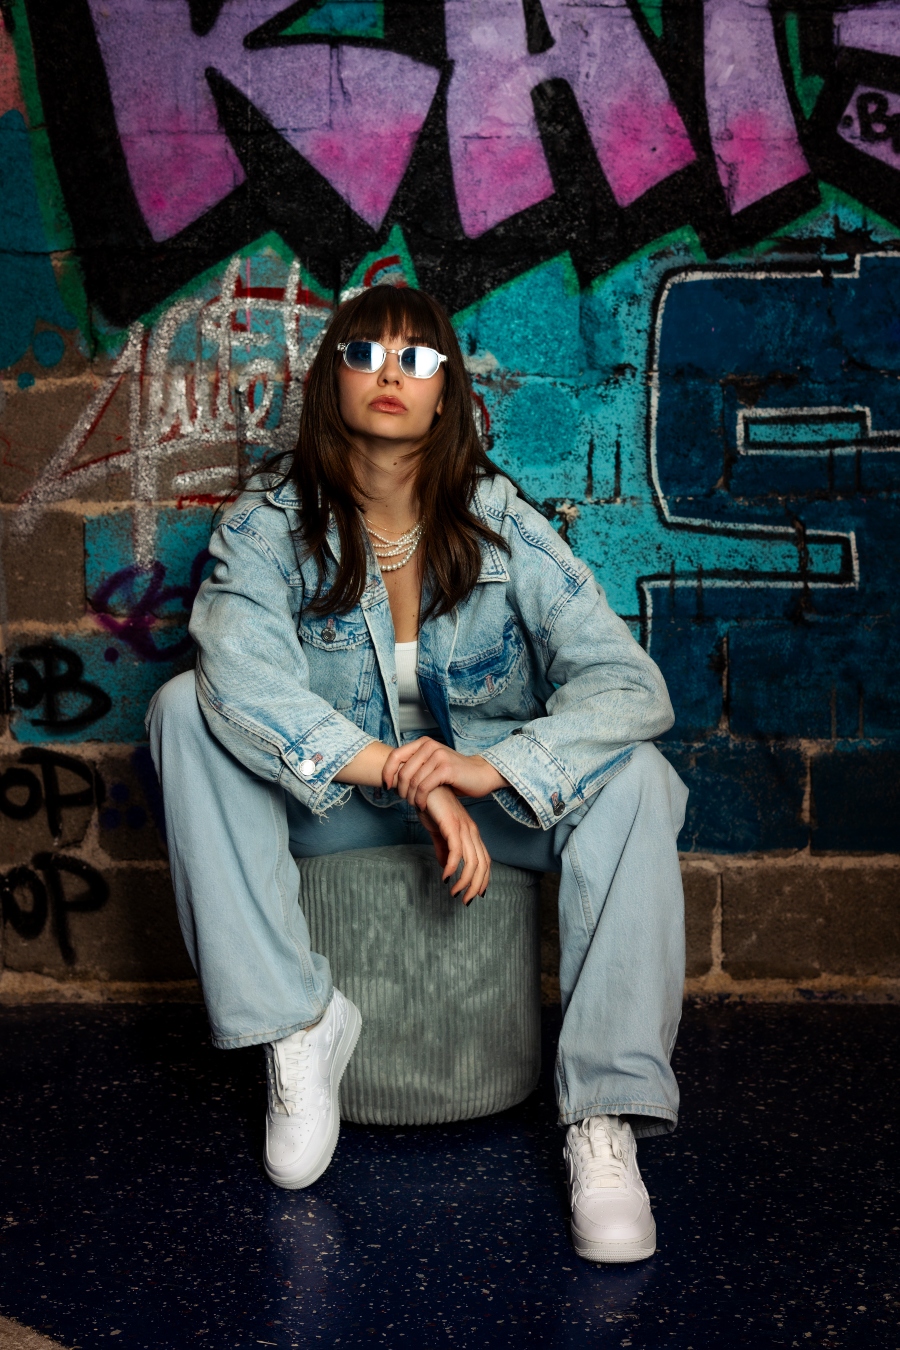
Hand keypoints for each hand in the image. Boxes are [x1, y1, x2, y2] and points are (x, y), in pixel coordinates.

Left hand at [382, 737, 508, 810]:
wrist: (481, 774)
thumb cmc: (455, 773)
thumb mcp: (432, 765)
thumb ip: (416, 765)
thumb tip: (392, 774)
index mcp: (423, 743)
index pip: (395, 755)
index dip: (387, 772)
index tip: (386, 786)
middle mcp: (429, 746)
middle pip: (402, 771)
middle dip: (400, 790)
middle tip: (406, 800)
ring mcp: (438, 756)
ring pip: (412, 781)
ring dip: (410, 797)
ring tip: (415, 804)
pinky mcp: (446, 769)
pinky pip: (423, 787)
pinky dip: (420, 799)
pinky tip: (422, 805)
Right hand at [416, 786, 490, 903]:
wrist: (420, 786)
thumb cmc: (430, 806)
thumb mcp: (438, 831)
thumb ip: (443, 849)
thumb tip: (447, 868)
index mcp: (470, 832)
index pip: (484, 860)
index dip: (483, 879)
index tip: (477, 895)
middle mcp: (470, 831)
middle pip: (482, 864)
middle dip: (476, 885)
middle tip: (466, 901)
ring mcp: (462, 827)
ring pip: (472, 860)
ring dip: (465, 881)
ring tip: (456, 894)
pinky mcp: (451, 825)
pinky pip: (456, 851)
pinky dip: (453, 867)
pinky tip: (446, 878)